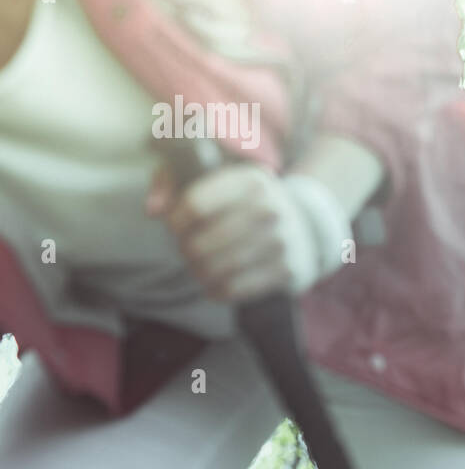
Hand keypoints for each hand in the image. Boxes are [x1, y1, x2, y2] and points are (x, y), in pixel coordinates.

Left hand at [147, 162, 318, 303]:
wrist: (308, 226)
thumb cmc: (246, 202)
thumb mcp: (217, 178)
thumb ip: (173, 181)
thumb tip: (153, 211)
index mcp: (251, 180)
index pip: (195, 206)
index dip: (175, 222)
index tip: (176, 225)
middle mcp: (270, 209)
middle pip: (199, 244)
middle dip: (185, 250)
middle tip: (189, 248)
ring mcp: (281, 241)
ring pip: (214, 270)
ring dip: (198, 272)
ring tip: (200, 266)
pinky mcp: (286, 270)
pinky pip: (233, 289)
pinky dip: (216, 290)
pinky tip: (216, 283)